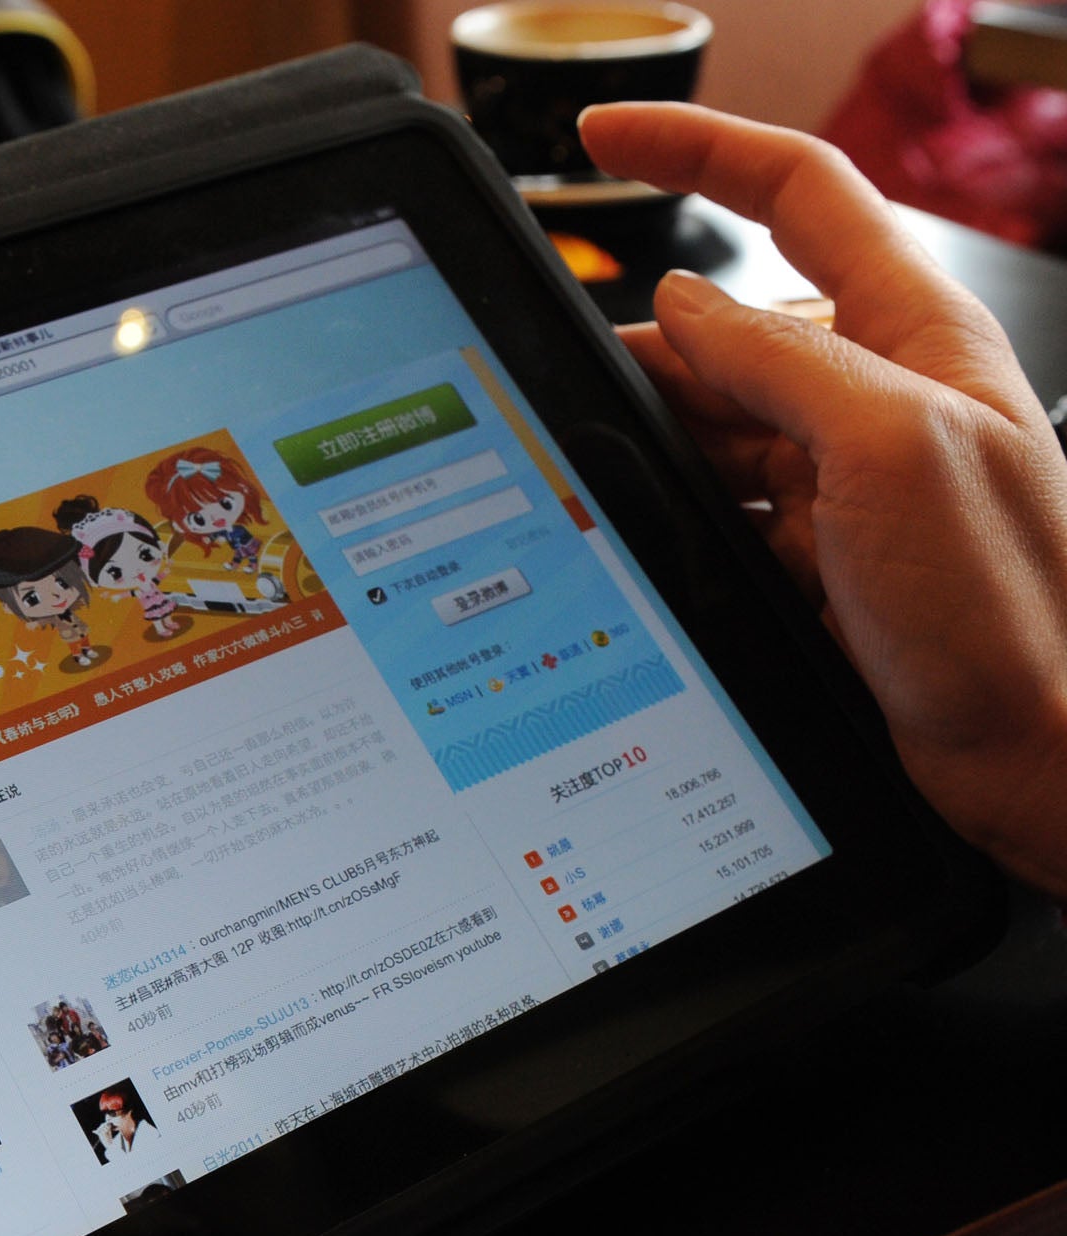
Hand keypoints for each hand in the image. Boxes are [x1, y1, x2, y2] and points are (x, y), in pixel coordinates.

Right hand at [580, 103, 1066, 896]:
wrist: (1043, 753)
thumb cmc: (1009, 602)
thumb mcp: (888, 447)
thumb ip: (781, 360)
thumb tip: (684, 304)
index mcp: (909, 334)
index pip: (796, 193)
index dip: (694, 148)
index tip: (599, 137)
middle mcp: (874, 395)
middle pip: (728, 324)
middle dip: (644, 343)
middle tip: (561, 379)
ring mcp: (842, 480)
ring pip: (712, 423)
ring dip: (652, 439)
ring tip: (595, 470)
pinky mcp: (818, 558)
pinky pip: (721, 507)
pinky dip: (674, 511)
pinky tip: (643, 530)